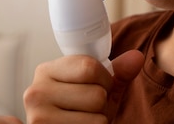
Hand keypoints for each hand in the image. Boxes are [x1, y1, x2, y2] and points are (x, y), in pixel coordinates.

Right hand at [24, 50, 144, 123]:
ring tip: (84, 120)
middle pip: (96, 95)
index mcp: (46, 71)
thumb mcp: (97, 89)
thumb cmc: (77, 112)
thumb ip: (117, 74)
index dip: (105, 80)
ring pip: (98, 117)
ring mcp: (39, 117)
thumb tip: (137, 57)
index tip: (98, 86)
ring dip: (99, 121)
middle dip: (102, 104)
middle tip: (88, 109)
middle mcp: (36, 92)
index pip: (89, 66)